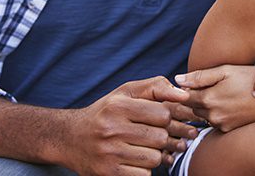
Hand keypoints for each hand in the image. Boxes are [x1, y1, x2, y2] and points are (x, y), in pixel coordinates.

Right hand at [65, 76, 197, 175]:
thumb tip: (184, 95)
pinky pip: (144, 175)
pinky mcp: (108, 173)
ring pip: (154, 158)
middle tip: (153, 135)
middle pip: (160, 138)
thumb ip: (156, 87)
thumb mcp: (126, 93)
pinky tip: (134, 160)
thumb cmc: (105, 112)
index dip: (166, 117)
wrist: (70, 138)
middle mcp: (111, 130)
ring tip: (143, 147)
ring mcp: (109, 154)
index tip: (159, 119)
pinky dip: (144, 169)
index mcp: (117, 106)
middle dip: (162, 137)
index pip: (162, 114)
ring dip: (154, 154)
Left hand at [176, 65, 254, 131]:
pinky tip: (230, 103)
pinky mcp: (228, 129)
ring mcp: (220, 124)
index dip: (186, 89)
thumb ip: (200, 76)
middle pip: (193, 107)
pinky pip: (215, 121)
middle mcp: (212, 115)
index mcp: (208, 98)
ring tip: (224, 94)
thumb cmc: (250, 79)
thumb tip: (177, 80)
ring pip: (203, 114)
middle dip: (196, 97)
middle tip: (213, 86)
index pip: (183, 96)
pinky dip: (217, 112)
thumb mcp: (225, 71)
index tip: (193, 84)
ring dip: (207, 105)